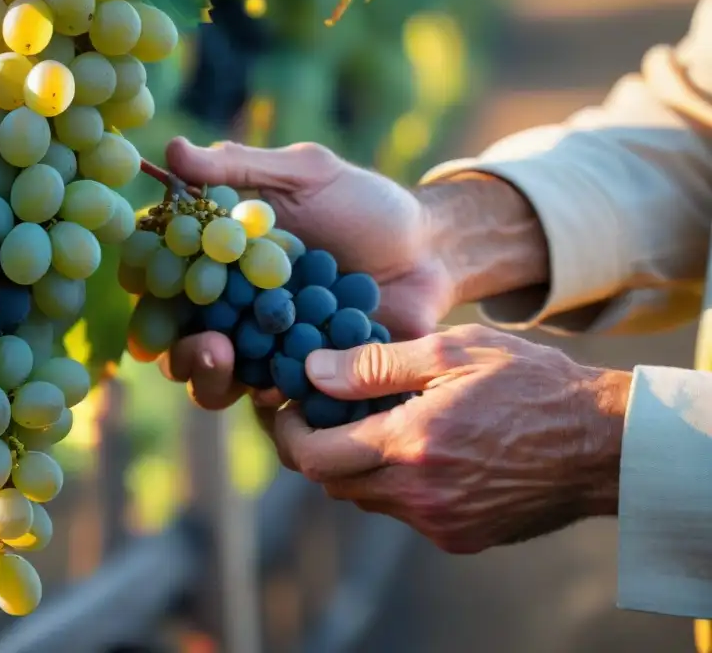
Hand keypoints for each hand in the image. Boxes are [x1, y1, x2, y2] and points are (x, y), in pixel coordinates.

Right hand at [161, 137, 456, 409]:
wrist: (432, 250)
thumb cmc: (365, 203)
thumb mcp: (305, 174)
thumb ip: (241, 168)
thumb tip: (170, 148)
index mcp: (222, 263)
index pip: (164, 279)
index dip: (147, 284)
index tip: (144, 283)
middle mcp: (233, 312)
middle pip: (180, 342)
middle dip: (180, 348)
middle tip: (203, 341)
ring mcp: (265, 352)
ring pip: (217, 381)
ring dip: (212, 377)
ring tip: (234, 363)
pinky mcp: (303, 381)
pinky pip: (275, 400)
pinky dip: (270, 396)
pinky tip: (281, 386)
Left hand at [269, 324, 629, 553]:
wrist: (602, 443)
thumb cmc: (530, 383)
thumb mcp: (452, 351)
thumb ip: (374, 365)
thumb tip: (312, 370)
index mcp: (412, 443)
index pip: (314, 455)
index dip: (287, 432)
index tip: (287, 406)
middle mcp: (419, 494)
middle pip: (332, 481)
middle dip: (315, 446)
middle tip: (322, 410)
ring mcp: (440, 523)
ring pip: (365, 499)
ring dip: (356, 464)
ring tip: (374, 422)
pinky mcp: (459, 538)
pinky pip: (402, 512)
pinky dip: (393, 483)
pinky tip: (418, 448)